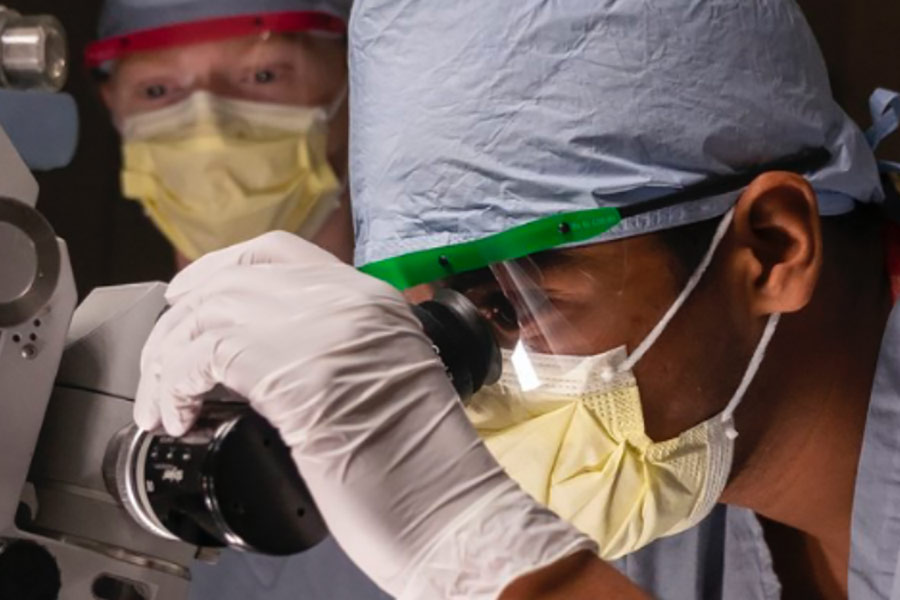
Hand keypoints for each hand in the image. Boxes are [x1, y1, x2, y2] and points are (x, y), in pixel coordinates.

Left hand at [136, 232, 594, 597]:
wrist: (445, 509)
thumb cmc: (416, 467)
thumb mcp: (377, 381)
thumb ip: (326, 348)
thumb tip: (249, 353)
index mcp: (371, 300)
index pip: (277, 251)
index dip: (220, 267)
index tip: (188, 295)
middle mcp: (344, 301)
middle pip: (230, 277)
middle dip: (180, 320)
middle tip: (164, 362)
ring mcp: (320, 330)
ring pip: (207, 314)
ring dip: (169, 362)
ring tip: (166, 407)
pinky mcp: (291, 370)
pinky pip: (200, 356)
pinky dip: (175, 387)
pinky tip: (180, 417)